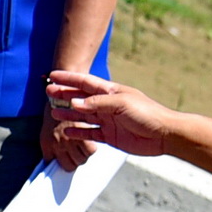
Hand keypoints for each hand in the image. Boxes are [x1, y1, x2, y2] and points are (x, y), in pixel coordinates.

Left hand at [39, 107, 87, 171]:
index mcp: (49, 145)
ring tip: (83, 147)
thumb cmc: (53, 114)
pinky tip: (88, 142)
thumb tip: (50, 162)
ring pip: (81, 160)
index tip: (67, 161)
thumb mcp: (44, 134)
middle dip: (74, 161)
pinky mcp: (83, 136)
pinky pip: (90, 151)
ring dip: (83, 155)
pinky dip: (90, 148)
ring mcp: (71, 142)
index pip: (58, 165)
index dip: (64, 164)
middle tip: (76, 152)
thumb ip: (48, 150)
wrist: (60, 97)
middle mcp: (59, 145)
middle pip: (72, 165)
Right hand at [45, 70, 178, 157]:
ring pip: (83, 116)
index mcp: (111, 92)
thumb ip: (97, 104)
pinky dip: (79, 132)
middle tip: (48, 92)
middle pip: (81, 98)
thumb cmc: (147, 114)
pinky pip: (90, 133)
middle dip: (65, 95)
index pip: (85, 83)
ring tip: (55, 114)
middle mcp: (107, 105)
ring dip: (69, 114)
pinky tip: (68, 132)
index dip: (69, 78)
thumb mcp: (121, 103)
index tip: (53, 75)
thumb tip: (75, 103)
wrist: (163, 134)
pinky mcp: (111, 135)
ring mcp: (108, 120)